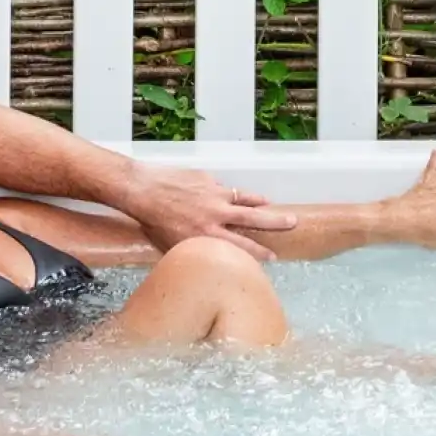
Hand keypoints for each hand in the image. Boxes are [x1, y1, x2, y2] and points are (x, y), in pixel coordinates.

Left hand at [120, 166, 298, 260]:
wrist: (143, 191)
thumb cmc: (154, 223)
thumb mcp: (174, 246)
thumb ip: (196, 249)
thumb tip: (208, 255)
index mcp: (209, 236)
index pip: (243, 246)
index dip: (260, 252)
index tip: (273, 255)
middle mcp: (216, 216)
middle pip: (254, 219)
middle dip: (275, 222)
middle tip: (292, 221)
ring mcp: (214, 195)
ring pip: (243, 198)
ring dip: (259, 201)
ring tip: (271, 204)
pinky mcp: (206, 179)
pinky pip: (222, 187)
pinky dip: (229, 192)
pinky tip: (232, 193)